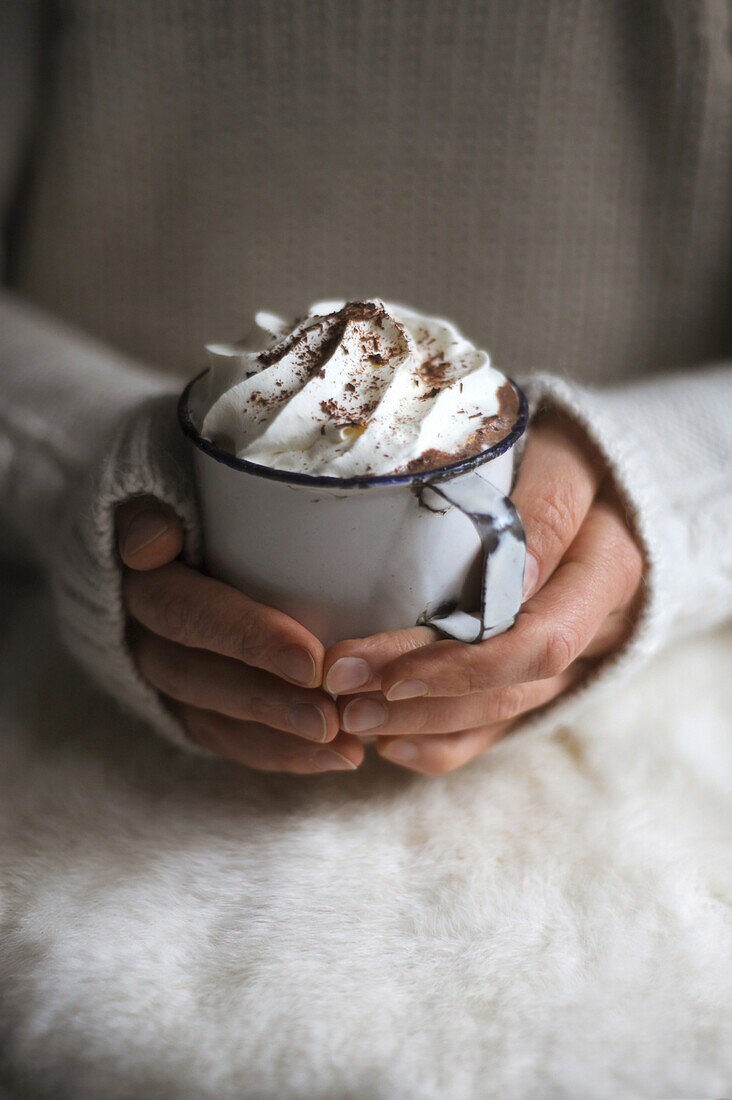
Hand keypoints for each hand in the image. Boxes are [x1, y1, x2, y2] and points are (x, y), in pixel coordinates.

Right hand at [116, 497, 364, 772]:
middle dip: (273, 704)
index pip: (192, 614)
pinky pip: (229, 741)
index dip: (250, 640)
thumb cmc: (192, 496)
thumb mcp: (162, 486)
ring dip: (282, 740)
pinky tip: (335, 758)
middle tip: (335, 720)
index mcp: (145, 582)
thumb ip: (153, 509)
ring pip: (218, 719)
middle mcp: (147, 638)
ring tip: (346, 750)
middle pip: (204, 678)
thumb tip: (151, 543)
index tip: (314, 661)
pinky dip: (281, 754)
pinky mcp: (191, 705)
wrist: (169, 530)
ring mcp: (168, 678)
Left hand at [321, 412, 644, 774]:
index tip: (373, 662)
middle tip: (341, 686)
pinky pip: (506, 727)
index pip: (537, 632)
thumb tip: (507, 582)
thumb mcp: (560, 453)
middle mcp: (602, 620)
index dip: (457, 658)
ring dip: (423, 718)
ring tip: (349, 715)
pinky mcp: (558, 676)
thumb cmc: (567, 451)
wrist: (611, 482)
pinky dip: (447, 744)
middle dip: (424, 690)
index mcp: (609, 561)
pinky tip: (390, 744)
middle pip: (511, 675)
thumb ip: (541, 507)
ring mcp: (583, 655)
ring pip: (505, 708)